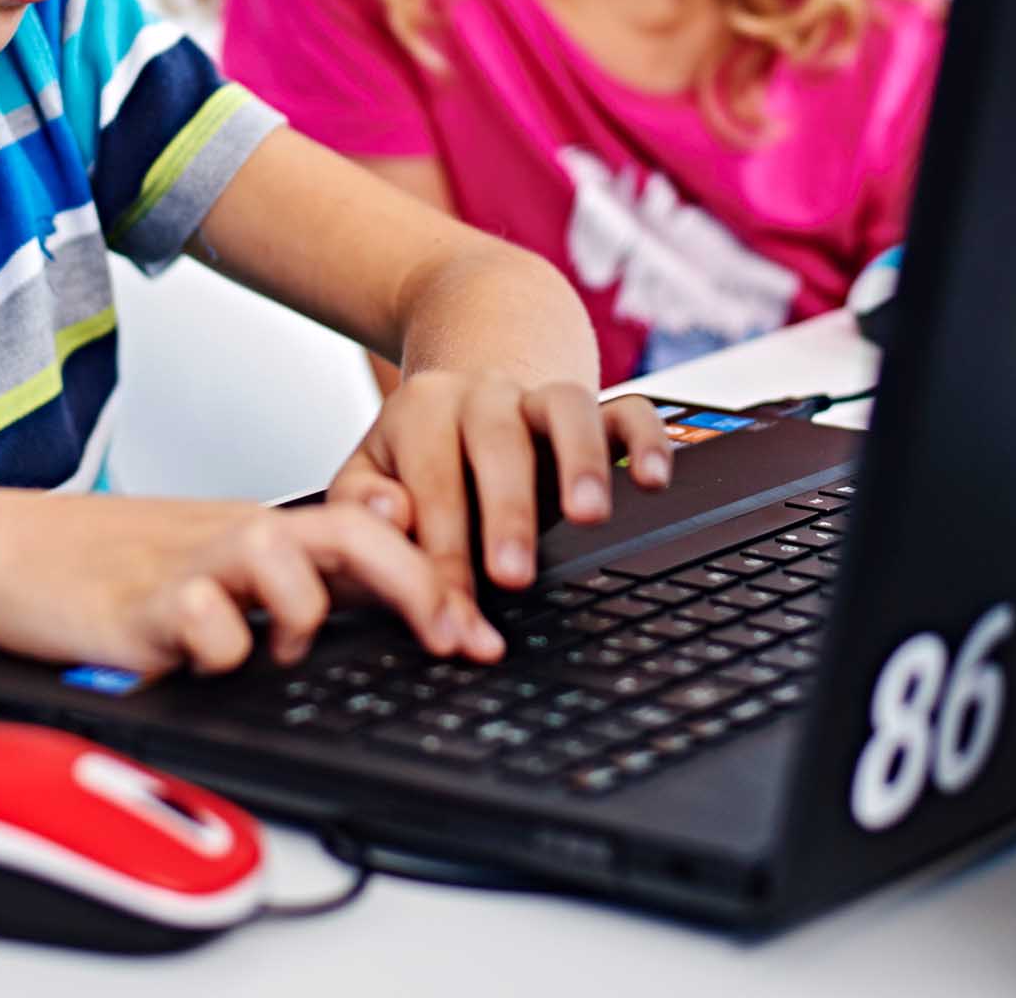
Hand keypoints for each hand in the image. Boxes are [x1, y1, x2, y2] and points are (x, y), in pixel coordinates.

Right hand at [0, 490, 485, 675]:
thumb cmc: (106, 561)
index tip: (477, 634)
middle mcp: (234, 536)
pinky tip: (202, 656)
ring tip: (278, 647)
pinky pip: (204, 626)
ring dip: (304, 613)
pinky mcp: (138, 608)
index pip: (368, 530)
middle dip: (415, 588)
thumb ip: (292, 562)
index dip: (432, 578)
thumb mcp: (213, 554)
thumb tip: (379, 556)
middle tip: (452, 638)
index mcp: (257, 526)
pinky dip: (218, 647)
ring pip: (284, 565)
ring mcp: (188, 567)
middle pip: (350, 537)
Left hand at [330, 374, 674, 598]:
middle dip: (506, 513)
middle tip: (513, 576)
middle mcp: (484, 395)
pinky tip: (651, 480)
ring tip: (588, 517)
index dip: (441, 559)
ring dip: (580, 462)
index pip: (430, 487)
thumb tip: (394, 516)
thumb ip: (363, 505)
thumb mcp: (368, 476)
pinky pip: (630, 410)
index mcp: (420, 411)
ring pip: (567, 409)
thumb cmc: (414, 460)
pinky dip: (646, 440)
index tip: (453, 621)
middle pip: (496, 442)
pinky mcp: (596, 407)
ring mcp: (542, 398)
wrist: (463, 395)